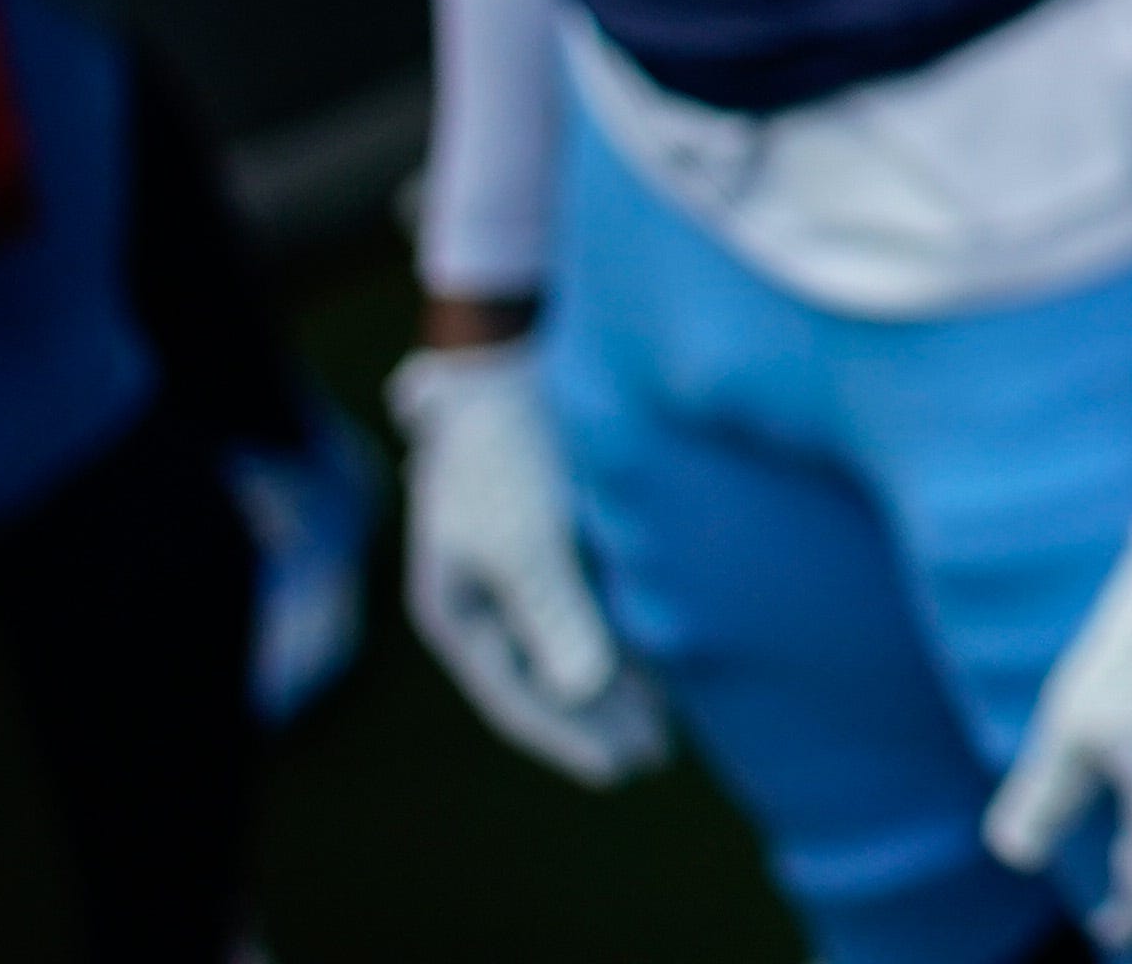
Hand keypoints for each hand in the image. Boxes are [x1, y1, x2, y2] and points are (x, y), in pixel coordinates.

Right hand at [391, 337, 669, 783]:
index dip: (569, 738)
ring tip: (669, 726)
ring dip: (619, 686)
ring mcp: (526, 570)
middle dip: (598, 721)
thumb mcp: (526, 535)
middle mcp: (489, 598)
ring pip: (575, 648)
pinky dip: (628, 639)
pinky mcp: (562, 538)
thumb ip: (554, 612)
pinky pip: (595, 609)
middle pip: (547, 680)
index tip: (621, 770)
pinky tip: (672, 659)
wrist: (514, 361)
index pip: (516, 696)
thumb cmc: (510, 448)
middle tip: (654, 760)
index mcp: (459, 610)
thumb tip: (584, 688)